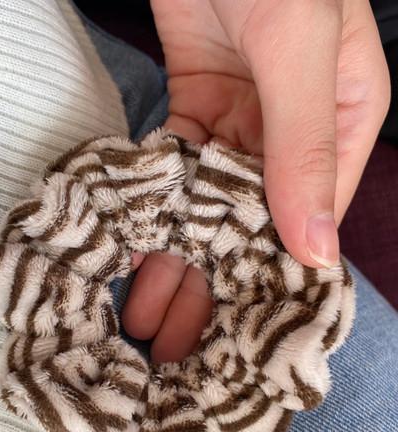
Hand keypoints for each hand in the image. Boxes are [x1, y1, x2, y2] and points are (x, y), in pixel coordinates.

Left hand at [122, 0, 389, 361]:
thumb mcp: (299, 49)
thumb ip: (304, 148)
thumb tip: (315, 248)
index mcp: (339, 124)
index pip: (308, 218)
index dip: (269, 277)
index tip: (234, 330)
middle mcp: (291, 131)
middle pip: (249, 222)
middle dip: (209, 281)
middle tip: (173, 341)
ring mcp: (240, 120)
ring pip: (206, 205)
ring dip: (174, 256)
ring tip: (143, 314)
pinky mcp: (195, 106)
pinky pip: (175, 170)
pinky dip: (154, 208)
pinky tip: (133, 249)